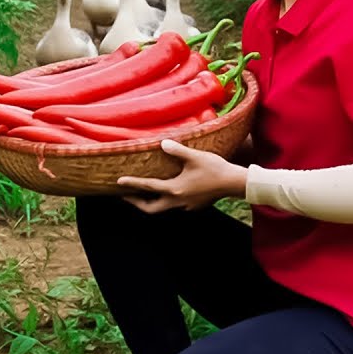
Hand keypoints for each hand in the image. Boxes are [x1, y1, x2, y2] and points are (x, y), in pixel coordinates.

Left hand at [118, 139, 247, 213]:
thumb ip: (177, 150)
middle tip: (125, 195)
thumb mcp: (194, 156)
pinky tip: (167, 191)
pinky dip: (166, 200)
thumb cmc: (214, 168)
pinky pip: (175, 205)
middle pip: (151, 209)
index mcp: (175, 189)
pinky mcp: (194, 206)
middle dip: (136, 203)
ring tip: (143, 193)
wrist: (234, 183)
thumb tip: (162, 144)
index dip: (132, 184)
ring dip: (151, 202)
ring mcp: (186, 206)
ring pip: (163, 208)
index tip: (118, 182)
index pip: (148, 187)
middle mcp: (178, 201)